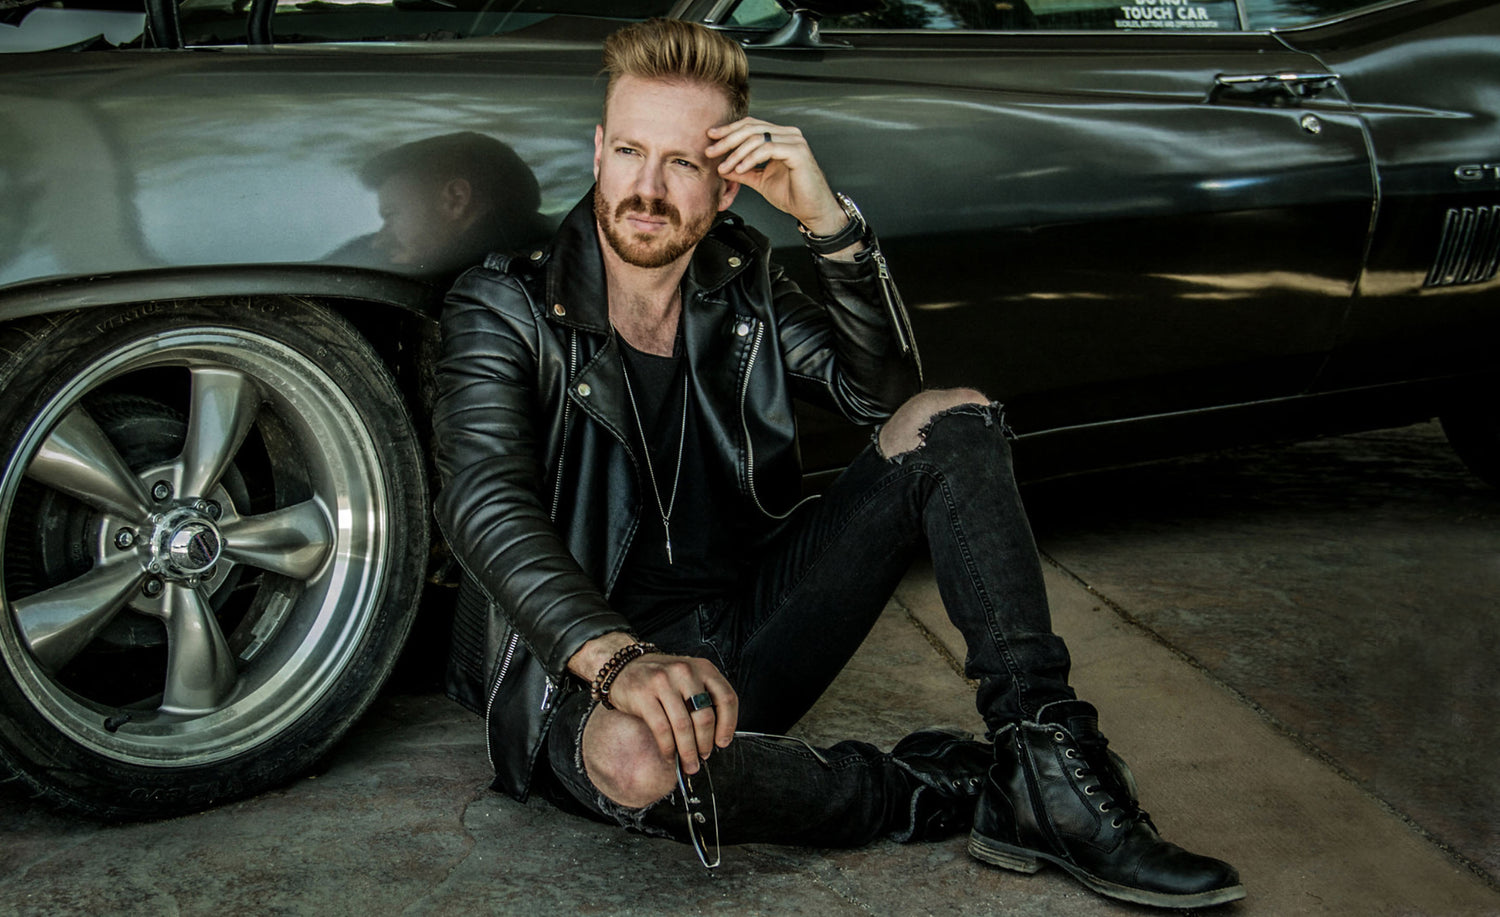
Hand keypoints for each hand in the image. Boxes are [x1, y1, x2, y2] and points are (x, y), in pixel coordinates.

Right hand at [607, 652, 738, 774]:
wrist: (623, 666)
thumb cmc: (661, 678)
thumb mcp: (689, 678)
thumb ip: (704, 697)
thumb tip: (716, 736)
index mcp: (703, 668)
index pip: (727, 699)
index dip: (728, 725)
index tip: (723, 742)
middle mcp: (685, 672)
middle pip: (705, 717)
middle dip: (706, 744)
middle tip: (703, 756)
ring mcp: (663, 682)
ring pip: (683, 727)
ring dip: (688, 752)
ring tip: (689, 764)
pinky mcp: (643, 695)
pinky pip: (662, 729)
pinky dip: (668, 748)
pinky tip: (670, 756)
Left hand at [706, 118, 847, 235]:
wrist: (812, 210)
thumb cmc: (793, 195)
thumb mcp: (760, 180)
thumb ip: (743, 171)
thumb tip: (722, 166)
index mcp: (780, 137)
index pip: (750, 126)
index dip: (729, 130)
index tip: (711, 138)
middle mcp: (788, 134)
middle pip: (751, 128)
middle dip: (727, 140)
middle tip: (711, 151)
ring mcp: (794, 141)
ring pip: (757, 138)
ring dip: (736, 152)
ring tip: (723, 166)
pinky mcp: (798, 152)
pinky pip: (768, 149)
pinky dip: (750, 159)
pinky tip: (739, 169)